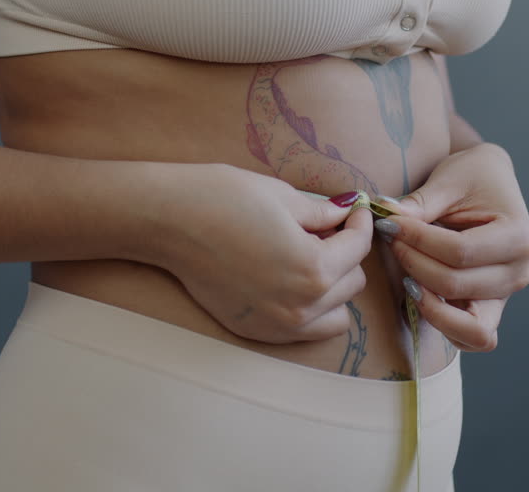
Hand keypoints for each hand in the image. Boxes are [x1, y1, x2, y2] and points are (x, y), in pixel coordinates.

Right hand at [155, 163, 375, 344]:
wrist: (168, 221)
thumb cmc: (223, 198)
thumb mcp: (283, 197)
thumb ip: (323, 214)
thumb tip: (347, 213)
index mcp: (314, 269)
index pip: (358, 247)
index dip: (359, 222)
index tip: (353, 210)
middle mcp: (301, 306)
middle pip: (352, 282)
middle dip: (344, 253)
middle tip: (323, 229)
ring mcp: (278, 325)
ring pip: (336, 313)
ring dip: (332, 286)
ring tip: (308, 257)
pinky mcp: (257, 331)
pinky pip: (306, 329)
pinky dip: (310, 309)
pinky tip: (289, 280)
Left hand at [378, 143, 528, 351]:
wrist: (489, 183)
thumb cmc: (473, 177)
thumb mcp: (449, 179)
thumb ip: (420, 203)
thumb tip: (388, 218)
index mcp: (518, 236)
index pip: (460, 252)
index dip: (418, 241)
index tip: (389, 223)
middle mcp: (518, 272)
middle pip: (457, 285)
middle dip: (415, 264)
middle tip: (391, 239)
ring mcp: (504, 296)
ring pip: (467, 326)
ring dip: (428, 303)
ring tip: (406, 274)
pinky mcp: (488, 308)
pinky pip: (469, 338)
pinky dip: (442, 325)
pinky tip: (418, 293)